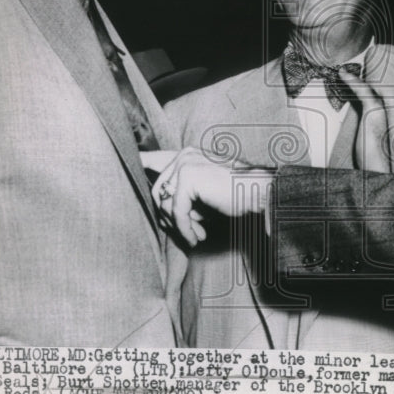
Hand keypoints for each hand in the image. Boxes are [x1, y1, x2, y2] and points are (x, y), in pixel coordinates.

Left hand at [152, 147, 273, 246]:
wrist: (259, 191)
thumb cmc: (238, 193)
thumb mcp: (207, 191)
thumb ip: (186, 193)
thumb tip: (164, 210)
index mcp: (189, 155)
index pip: (158, 158)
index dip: (143, 161)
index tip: (134, 161)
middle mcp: (184, 155)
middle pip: (159, 191)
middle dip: (170, 216)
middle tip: (190, 231)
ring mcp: (185, 164)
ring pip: (165, 203)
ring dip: (180, 225)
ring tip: (196, 234)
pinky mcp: (188, 178)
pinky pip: (177, 211)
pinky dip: (185, 228)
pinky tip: (196, 238)